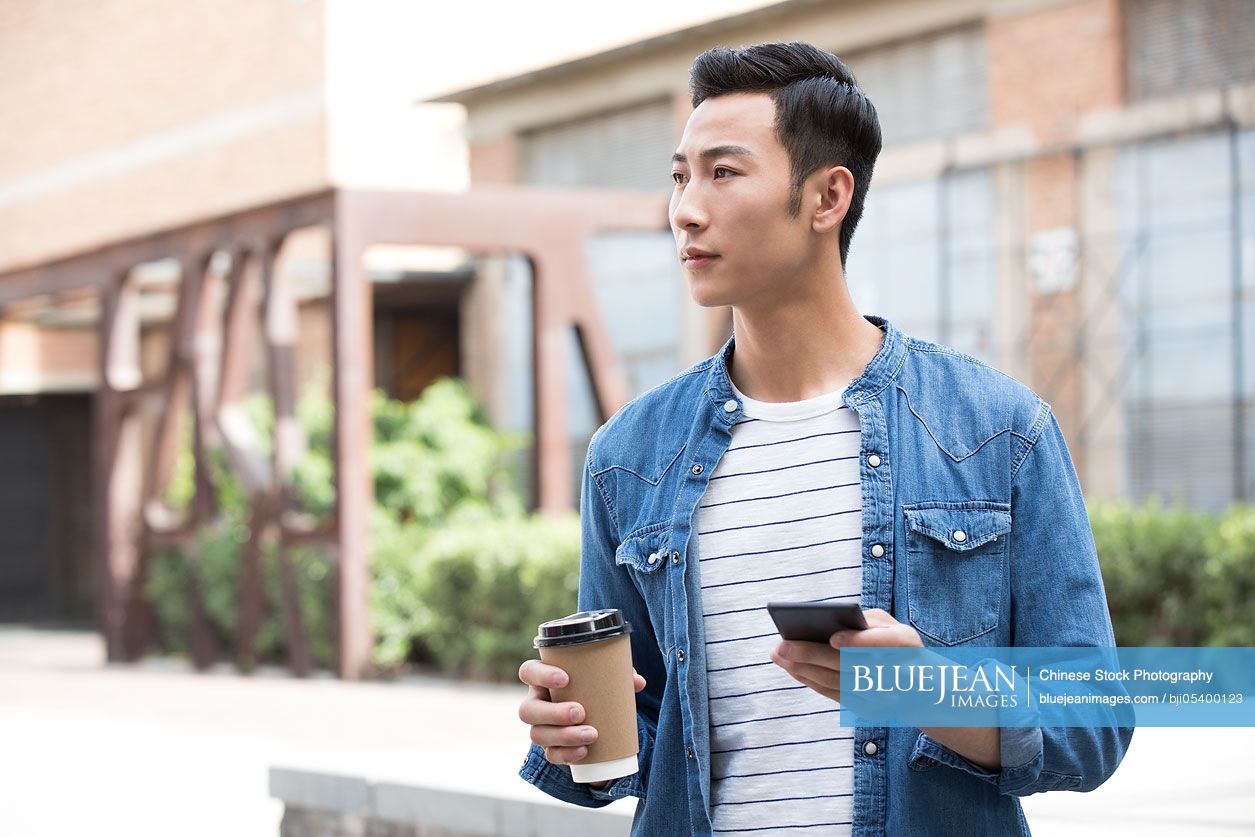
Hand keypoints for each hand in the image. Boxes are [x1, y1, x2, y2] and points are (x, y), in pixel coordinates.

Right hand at [517, 659, 646, 766]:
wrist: (595, 716)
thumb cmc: (595, 688)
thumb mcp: (605, 677)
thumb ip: (620, 675)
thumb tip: (638, 681)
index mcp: (543, 679)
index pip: (529, 672)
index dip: (541, 675)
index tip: (565, 679)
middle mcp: (536, 703)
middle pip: (528, 710)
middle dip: (553, 713)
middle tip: (580, 712)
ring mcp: (540, 728)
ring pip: (537, 735)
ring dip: (564, 736)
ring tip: (592, 734)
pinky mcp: (550, 748)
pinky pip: (551, 755)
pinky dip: (567, 754)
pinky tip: (583, 752)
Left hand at [770, 607, 921, 702]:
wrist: (921, 687)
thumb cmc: (897, 645)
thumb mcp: (890, 626)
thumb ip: (866, 622)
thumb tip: (829, 626)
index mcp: (907, 644)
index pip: (885, 643)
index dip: (859, 642)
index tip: (833, 638)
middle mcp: (897, 673)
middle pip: (850, 665)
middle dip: (812, 655)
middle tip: (782, 645)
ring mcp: (882, 696)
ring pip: (836, 683)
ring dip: (802, 669)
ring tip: (778, 654)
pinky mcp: (867, 709)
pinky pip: (833, 694)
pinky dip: (810, 680)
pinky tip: (792, 668)